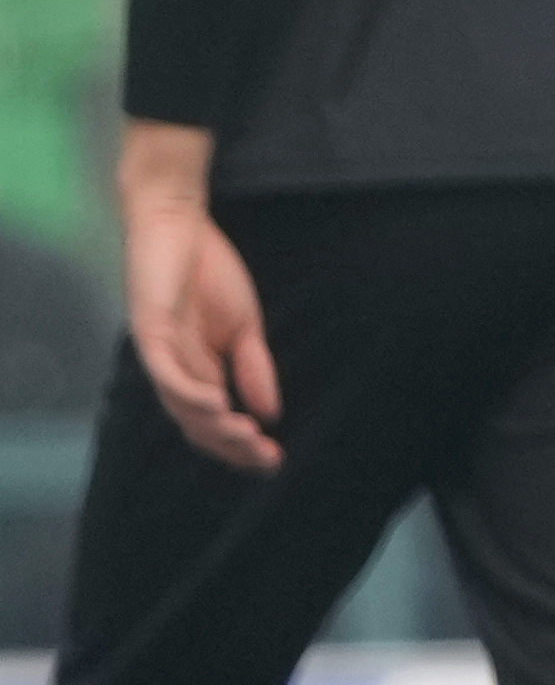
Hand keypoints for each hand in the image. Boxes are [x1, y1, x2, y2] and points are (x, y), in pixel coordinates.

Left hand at [119, 125, 279, 471]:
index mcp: (195, 373)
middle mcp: (173, 373)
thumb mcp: (245, 326)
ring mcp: (160, 355)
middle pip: (197, 427)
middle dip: (231, 447)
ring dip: (213, 426)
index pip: (213, 425)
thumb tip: (271, 412)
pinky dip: (190, 393)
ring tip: (246, 436)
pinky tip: (216, 403)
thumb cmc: (206, 272)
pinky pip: (166, 373)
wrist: (177, 223)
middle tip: (266, 457)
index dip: (240, 447)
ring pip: (181, 407)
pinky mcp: (150, 332)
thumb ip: (253, 368)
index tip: (275, 460)